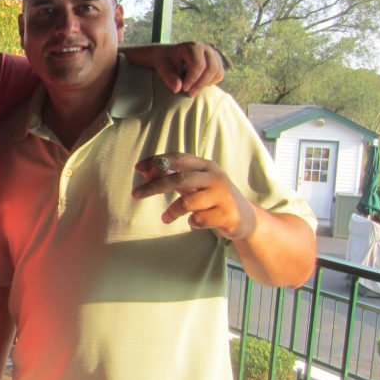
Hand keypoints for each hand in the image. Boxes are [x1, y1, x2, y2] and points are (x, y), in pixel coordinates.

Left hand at [132, 153, 255, 239]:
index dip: (157, 161)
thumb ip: (172, 176)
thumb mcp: (194, 184)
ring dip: (172, 211)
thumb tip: (145, 172)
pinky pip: (198, 219)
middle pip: (179, 179)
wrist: (244, 217)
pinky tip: (194, 222)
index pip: (178, 158)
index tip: (138, 168)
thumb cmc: (211, 197)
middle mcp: (215, 177)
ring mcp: (222, 196)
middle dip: (154, 186)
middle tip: (135, 194)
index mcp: (206, 166)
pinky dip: (192, 222)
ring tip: (166, 218)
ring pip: (187, 202)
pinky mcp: (227, 214)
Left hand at [153, 42, 223, 95]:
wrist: (170, 55)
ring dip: (205, 84)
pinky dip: (211, 82)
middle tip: (189, 93)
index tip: (183, 88)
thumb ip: (169, 78)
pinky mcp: (217, 61)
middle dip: (200, 84)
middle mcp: (205, 48)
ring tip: (192, 90)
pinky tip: (199, 84)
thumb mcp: (162, 68)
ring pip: (217, 72)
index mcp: (192, 47)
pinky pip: (219, 74)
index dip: (192, 79)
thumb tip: (177, 89)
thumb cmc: (166, 61)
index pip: (198, 65)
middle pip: (211, 68)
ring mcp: (213, 54)